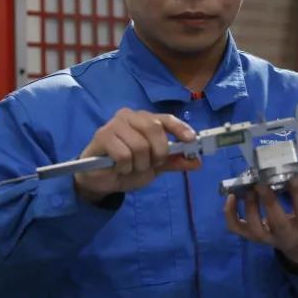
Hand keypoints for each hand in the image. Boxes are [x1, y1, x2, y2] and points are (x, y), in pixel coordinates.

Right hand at [74, 108, 197, 203]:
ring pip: (140, 145)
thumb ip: (173, 162)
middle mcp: (130, 116)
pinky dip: (125, 167)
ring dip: (139, 164)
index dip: (180, 128)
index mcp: (145, 119)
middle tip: (151, 164)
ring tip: (131, 167)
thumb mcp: (154, 166)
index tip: (191, 140)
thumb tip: (197, 162)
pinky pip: (124, 155)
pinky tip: (119, 167)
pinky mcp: (103, 136)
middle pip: (154, 129)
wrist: (101, 180)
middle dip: (158, 153)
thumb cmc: (128, 167)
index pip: (166, 119)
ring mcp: (115, 124)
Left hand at [224, 175, 297, 268]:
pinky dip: (230, 214)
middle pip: (277, 222)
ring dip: (249, 206)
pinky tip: (231, 197)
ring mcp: (268, 237)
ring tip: (247, 188)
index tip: (292, 175)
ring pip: (254, 227)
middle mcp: (287, 234)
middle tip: (261, 183)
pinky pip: (237, 229)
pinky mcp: (253, 237)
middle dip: (268, 202)